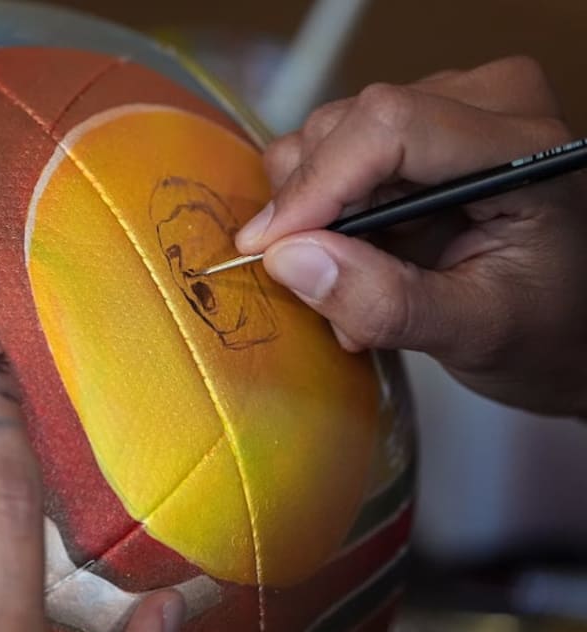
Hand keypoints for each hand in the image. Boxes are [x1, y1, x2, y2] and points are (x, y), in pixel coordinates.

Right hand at [236, 56, 586, 416]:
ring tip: (354, 280)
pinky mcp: (412, 125)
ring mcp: (445, 105)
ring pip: (323, 137)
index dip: (318, 185)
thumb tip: (289, 259)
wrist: (566, 321)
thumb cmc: (542, 327)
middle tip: (329, 292)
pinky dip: (321, 211)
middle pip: (344, 127)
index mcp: (520, 144)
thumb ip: (387, 302)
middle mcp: (484, 101)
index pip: (390, 127)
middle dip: (312, 212)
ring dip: (314, 218)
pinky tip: (358, 255)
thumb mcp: (473, 333)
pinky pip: (328, 152)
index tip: (271, 249)